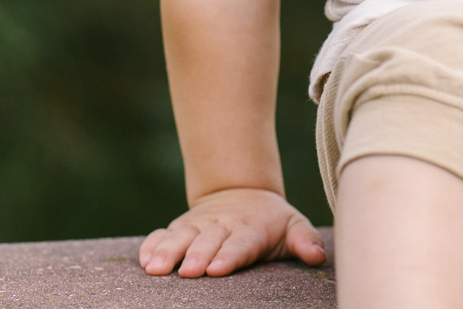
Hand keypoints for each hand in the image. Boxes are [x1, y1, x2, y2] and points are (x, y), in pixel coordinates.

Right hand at [138, 185, 327, 278]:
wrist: (241, 191)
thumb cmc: (271, 221)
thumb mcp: (292, 225)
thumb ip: (304, 240)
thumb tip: (318, 255)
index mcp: (250, 229)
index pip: (240, 244)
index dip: (229, 255)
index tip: (217, 268)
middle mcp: (222, 225)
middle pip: (207, 242)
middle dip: (196, 256)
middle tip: (187, 272)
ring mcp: (198, 225)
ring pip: (181, 237)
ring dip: (168, 251)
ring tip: (156, 269)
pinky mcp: (181, 226)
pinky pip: (163, 234)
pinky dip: (152, 245)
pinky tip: (144, 260)